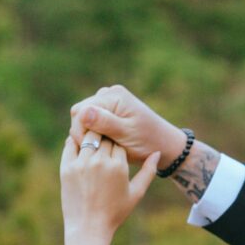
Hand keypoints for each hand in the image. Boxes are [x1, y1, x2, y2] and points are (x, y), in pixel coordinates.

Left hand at [58, 131, 158, 239]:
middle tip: (105, 139)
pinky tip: (79, 144)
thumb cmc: (115, 212)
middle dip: (106, 137)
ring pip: (88, 136)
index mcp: (119, 167)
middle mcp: (100, 162)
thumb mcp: (136, 193)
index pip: (119, 142)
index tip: (116, 147)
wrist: (88, 227)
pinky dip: (75, 141)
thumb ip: (148, 172)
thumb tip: (157, 152)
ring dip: (91, 136)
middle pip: (105, 137)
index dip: (119, 143)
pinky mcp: (67, 168)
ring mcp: (82, 164)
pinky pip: (70, 144)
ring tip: (93, 139)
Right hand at [69, 84, 185, 169]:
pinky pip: (91, 120)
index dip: (81, 131)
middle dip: (83, 132)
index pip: (81, 111)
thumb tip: (83, 113)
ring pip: (83, 117)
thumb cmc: (148, 142)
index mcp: (114, 95)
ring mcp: (109, 100)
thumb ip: (105, 122)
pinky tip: (104, 144)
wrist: (164, 145)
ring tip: (102, 148)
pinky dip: (94, 132)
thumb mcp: (126, 135)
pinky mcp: (110, 110)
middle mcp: (110, 93)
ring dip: (88, 133)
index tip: (91, 150)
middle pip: (79, 112)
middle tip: (96, 151)